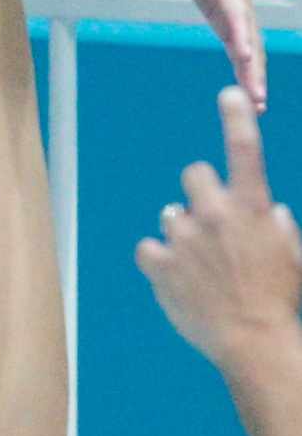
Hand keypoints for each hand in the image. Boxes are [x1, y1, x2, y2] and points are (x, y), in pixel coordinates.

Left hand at [137, 83, 301, 372]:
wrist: (255, 341)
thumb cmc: (280, 297)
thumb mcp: (293, 253)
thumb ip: (276, 223)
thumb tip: (267, 209)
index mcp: (254, 208)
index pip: (244, 151)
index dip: (236, 118)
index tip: (229, 93)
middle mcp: (215, 214)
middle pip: (194, 174)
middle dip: (203, 192)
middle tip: (214, 223)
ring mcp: (182, 237)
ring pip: (171, 214)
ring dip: (183, 232)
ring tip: (202, 265)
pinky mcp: (157, 262)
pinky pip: (148, 247)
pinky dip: (159, 260)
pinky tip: (178, 279)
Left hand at [158, 0, 266, 109]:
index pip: (234, 6)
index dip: (241, 30)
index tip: (246, 54)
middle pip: (250, 34)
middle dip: (255, 65)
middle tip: (258, 95)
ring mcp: (236, 8)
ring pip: (250, 45)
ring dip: (255, 73)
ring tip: (259, 105)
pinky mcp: (229, 16)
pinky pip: (241, 46)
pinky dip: (246, 68)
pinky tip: (250, 93)